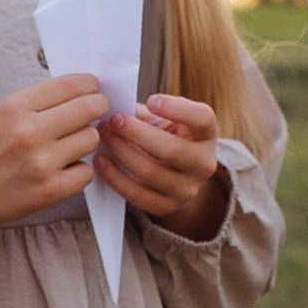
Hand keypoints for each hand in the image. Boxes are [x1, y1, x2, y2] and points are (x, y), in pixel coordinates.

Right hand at [0, 75, 107, 242]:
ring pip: (92, 138)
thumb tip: (85, 92)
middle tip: (95, 112)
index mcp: (15, 105)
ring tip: (67, 145)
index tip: (92, 90)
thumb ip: (40, 101)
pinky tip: (61, 169)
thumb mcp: (3, 113)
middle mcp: (29, 131)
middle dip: (98, 108)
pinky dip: (78, 170)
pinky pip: (86, 171)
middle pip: (90, 108)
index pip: (73, 84)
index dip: (91, 86)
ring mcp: (41, 162)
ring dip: (85, 140)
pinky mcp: (50, 190)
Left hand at [95, 93, 226, 238]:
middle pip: (172, 150)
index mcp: (206, 134)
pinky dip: (115, 177)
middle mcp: (203, 163)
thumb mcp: (166, 120)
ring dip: (122, 152)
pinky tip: (101, 161)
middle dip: (137, 133)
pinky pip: (137, 195)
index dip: (178, 110)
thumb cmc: (166, 136)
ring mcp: (187, 189)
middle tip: (114, 119)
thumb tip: (116, 103)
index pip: (203, 119)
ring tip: (104, 137)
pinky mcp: (167, 206)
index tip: (152, 100)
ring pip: (151, 173)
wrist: (177, 175)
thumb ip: (146, 112)